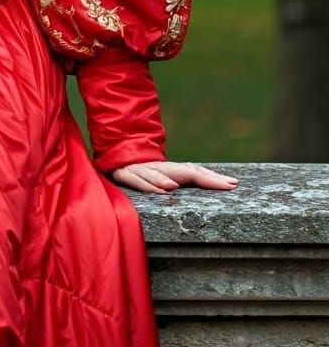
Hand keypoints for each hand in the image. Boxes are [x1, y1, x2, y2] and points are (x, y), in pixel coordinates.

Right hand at [111, 160, 238, 193]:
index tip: (234, 185)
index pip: (194, 172)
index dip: (213, 178)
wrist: (111, 153)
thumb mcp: (158, 177)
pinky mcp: (122, 173)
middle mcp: (157, 167)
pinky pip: (135, 179)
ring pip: (157, 173)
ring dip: (171, 179)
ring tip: (185, 187)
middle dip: (205, 178)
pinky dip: (147, 184)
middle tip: (226, 185)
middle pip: (184, 170)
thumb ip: (177, 181)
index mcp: (168, 169)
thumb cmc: (139, 172)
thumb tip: (198, 193)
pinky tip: (160, 190)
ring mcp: (140, 169)